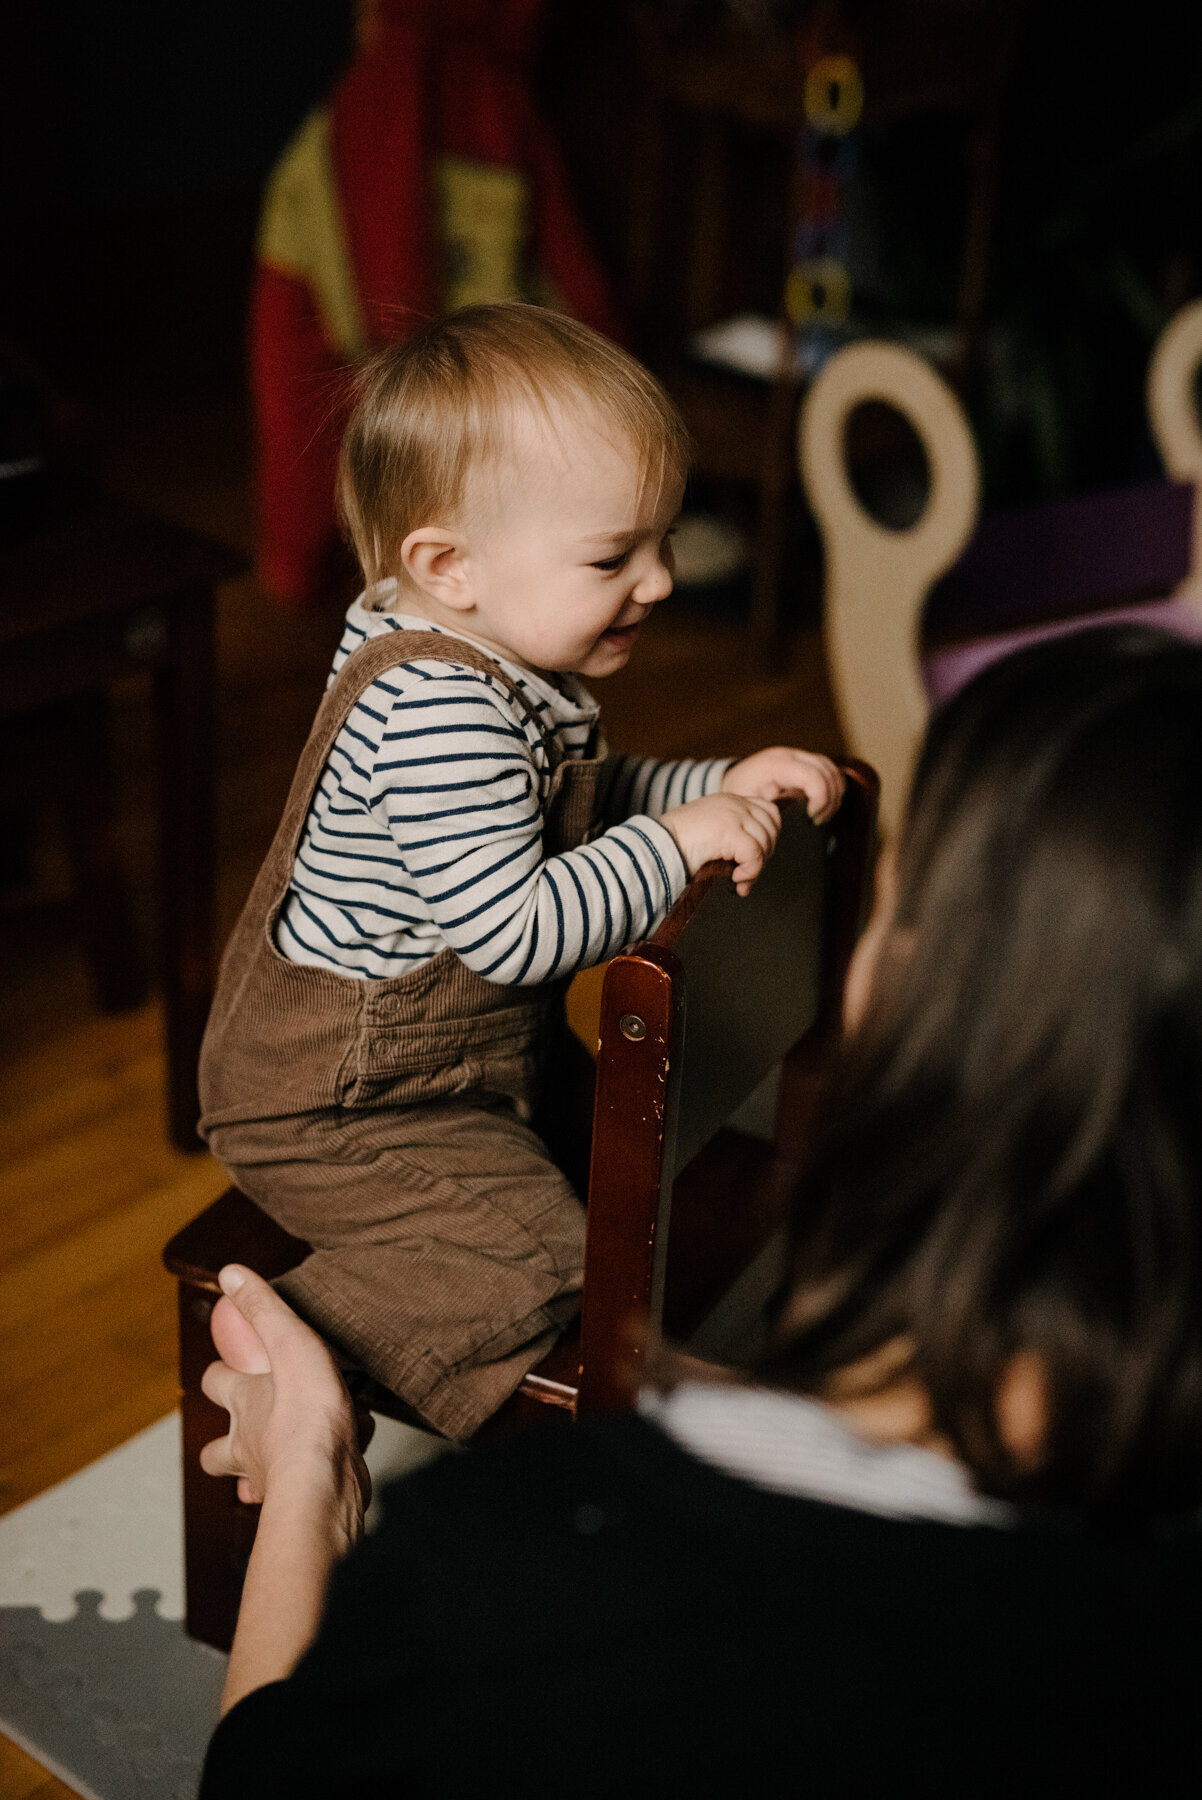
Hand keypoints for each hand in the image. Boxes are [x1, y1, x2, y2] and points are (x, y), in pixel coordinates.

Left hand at [200, 1265, 368, 1544]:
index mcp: (244, 1402)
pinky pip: (298, 1488)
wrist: (323, 1486)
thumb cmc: (306, 1417)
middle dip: (223, 1438)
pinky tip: (328, 1467)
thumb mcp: (289, 1343)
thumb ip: (264, 1308)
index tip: (232, 1361)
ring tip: (284, 1449)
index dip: (219, 1371)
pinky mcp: (302, 1495)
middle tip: (246, 1422)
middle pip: (216, 1449)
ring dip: (258, 1465)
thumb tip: (230, 1272)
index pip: (214, 1382)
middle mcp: (248, 1442)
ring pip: (249, 1476)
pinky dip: (306, 1480)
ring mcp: (271, 1475)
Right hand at [662, 790, 780, 895]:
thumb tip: (759, 856)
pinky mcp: (730, 830)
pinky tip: (736, 880)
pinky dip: (750, 872)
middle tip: (748, 871)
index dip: (769, 835)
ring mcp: (733, 814)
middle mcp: (734, 803)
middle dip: (765, 853)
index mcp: (730, 800)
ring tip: (740, 879)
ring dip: (756, 866)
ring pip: (765, 842)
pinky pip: (755, 854)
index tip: (754, 856)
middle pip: (772, 826)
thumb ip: (733, 834)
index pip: (768, 811)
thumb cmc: (677, 846)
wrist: (656, 847)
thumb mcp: (710, 832)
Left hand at [722, 747, 843, 823]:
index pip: (813, 776)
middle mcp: (789, 754)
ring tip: (820, 814)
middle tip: (817, 819)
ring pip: (831, 769)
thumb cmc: (739, 795)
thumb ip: (771, 808)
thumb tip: (792, 812)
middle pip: (827, 771)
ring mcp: (797, 755)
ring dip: (834, 793)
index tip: (812, 817)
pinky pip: (828, 769)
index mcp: (775, 765)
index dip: (821, 798)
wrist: (733, 780)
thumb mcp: (749, 804)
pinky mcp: (803, 760)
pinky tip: (822, 804)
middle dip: (829, 799)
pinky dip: (832, 787)